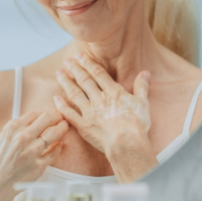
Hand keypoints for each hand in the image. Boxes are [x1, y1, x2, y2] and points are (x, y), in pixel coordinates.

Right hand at [0, 110, 68, 200]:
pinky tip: (59, 146)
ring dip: (62, 128)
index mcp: (13, 128)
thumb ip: (16, 130)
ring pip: (55, 134)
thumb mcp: (1, 139)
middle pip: (47, 119)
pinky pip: (54, 153)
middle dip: (57, 116)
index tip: (49, 115)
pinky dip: (59, 148)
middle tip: (61, 118)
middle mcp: (23, 137)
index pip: (35, 114)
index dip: (44, 113)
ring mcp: (32, 151)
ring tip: (65, 127)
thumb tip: (32, 122)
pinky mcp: (38, 165)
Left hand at [53, 54, 157, 181]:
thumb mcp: (143, 103)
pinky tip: (56, 99)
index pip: (98, 74)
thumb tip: (146, 73)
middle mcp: (99, 99)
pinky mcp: (83, 126)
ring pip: (74, 93)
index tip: (79, 56)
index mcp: (113, 92)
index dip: (88, 64)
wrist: (127, 144)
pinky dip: (62, 106)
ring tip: (58, 73)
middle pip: (84, 81)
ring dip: (66, 82)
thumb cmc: (137, 125)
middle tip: (66, 61)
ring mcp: (89, 112)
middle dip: (74, 69)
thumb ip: (142, 87)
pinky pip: (69, 114)